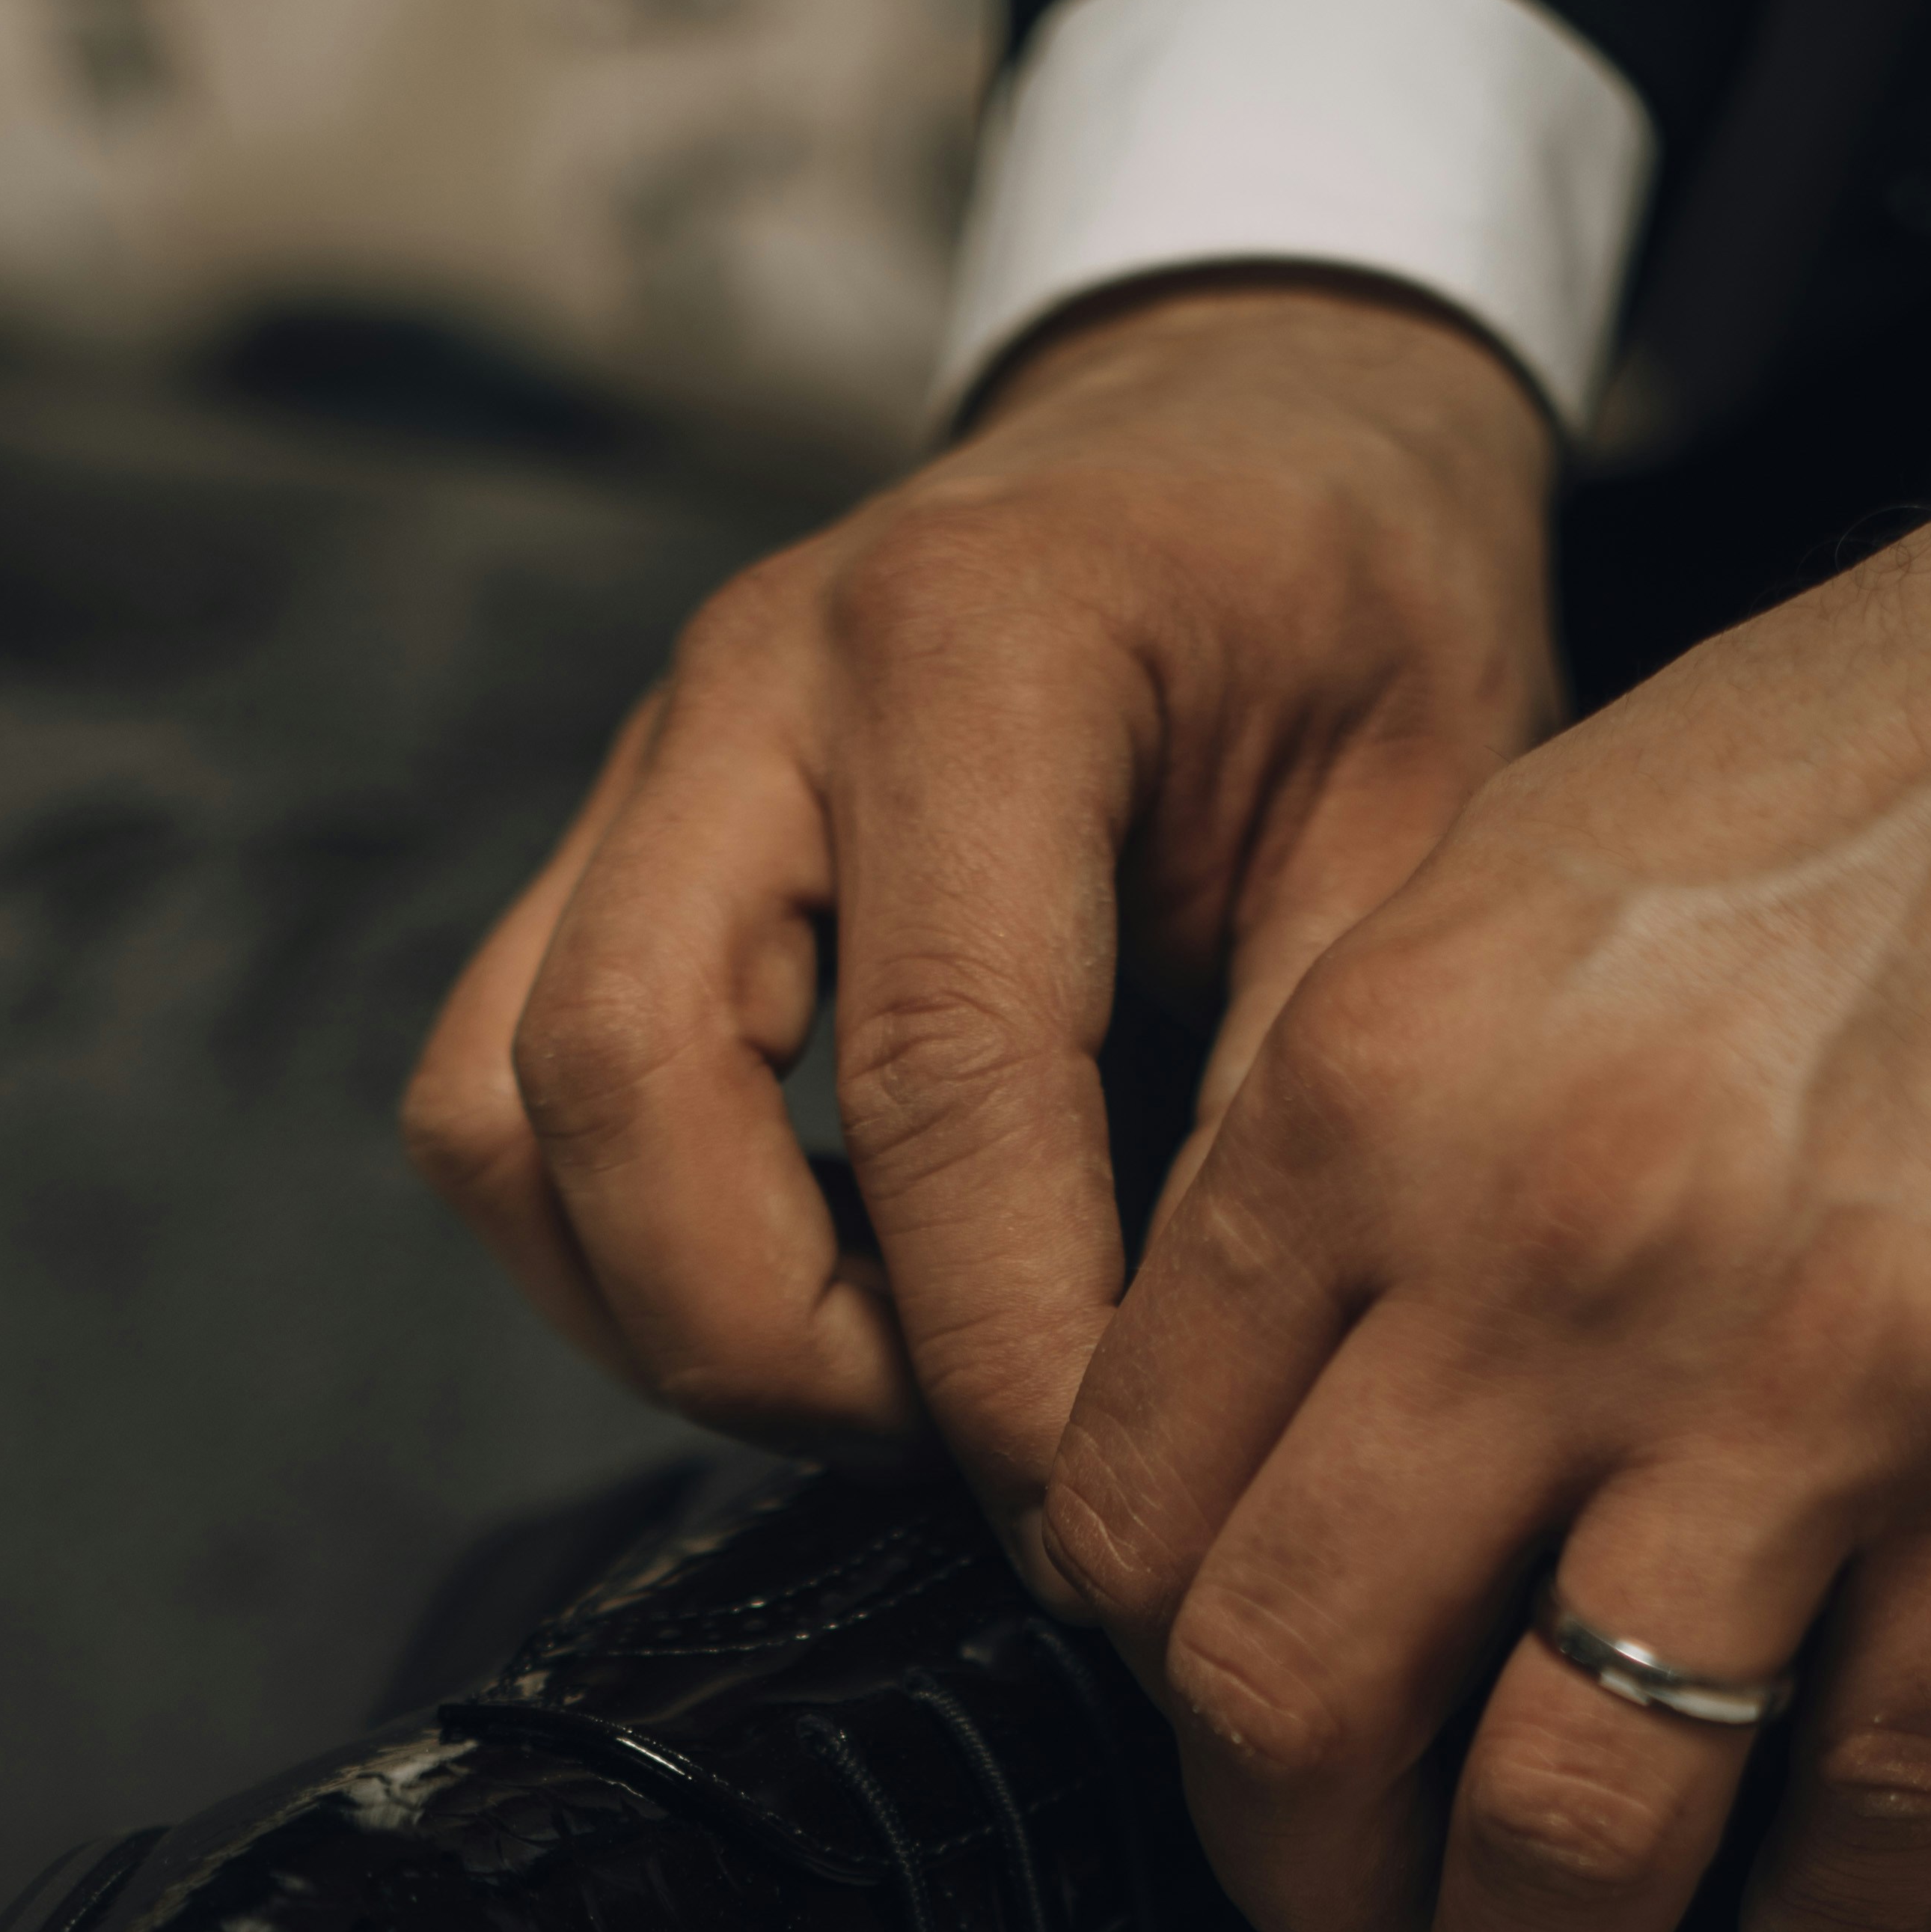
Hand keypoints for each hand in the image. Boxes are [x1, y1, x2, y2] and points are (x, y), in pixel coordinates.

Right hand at [402, 282, 1559, 1553]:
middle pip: (618, 1093)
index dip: (1001, 1350)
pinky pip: (502, 1107)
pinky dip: (631, 1250)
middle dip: (783, 1351)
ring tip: (905, 1371)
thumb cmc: (1356, 617)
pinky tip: (836, 1283)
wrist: (1259, 421)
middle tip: (985, 1444)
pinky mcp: (604, 849)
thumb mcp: (1428, 838)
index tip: (1100, 1510)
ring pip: (505, 1118)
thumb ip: (1296, 1116)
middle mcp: (755, 683)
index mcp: (981, 643)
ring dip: (676, 1312)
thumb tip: (1177, 1419)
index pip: (932, 1075)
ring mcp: (645, 761)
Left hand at [1043, 332, 1930, 1931]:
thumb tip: (1206, 1443)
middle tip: (1345, 1911)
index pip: (1134, 1520)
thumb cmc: (1837, 795)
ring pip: (1567, 1820)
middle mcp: (1554, 1258)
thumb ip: (1316, 1176)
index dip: (1149, 1680)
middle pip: (1295, 1705)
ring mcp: (1811, 1382)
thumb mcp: (1481, 903)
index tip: (1218, 1721)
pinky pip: (1873, 1802)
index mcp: (1368, 1108)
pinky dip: (1819, 1923)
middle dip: (1294, 1876)